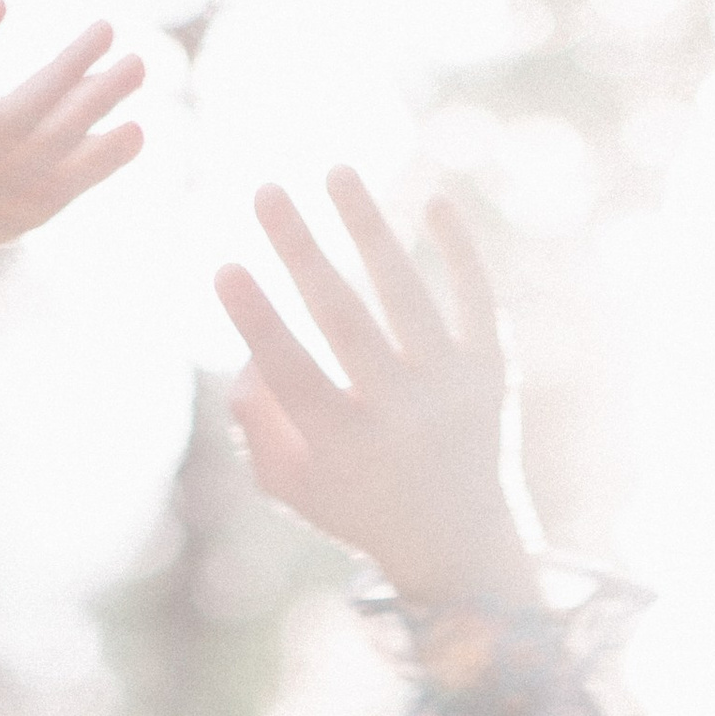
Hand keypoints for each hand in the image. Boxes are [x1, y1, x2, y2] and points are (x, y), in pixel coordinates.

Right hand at [214, 172, 538, 608]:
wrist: (460, 545)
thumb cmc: (355, 500)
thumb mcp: (292, 484)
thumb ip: (257, 425)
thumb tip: (246, 353)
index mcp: (346, 449)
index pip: (294, 376)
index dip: (257, 322)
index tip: (224, 266)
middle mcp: (402, 417)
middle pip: (345, 322)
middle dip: (302, 252)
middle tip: (265, 189)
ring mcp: (451, 390)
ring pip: (406, 295)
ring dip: (369, 228)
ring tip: (336, 171)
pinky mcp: (490, 372)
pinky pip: (477, 299)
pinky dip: (460, 250)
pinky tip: (434, 200)